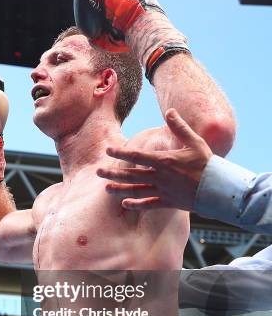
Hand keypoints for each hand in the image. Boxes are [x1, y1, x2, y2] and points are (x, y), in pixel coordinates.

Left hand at [96, 109, 212, 210]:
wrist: (218, 188)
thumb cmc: (207, 163)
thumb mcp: (194, 142)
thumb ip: (179, 126)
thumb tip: (170, 111)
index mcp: (164, 161)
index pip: (137, 156)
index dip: (121, 153)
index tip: (108, 150)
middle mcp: (160, 176)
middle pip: (131, 174)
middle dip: (113, 172)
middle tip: (98, 171)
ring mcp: (163, 190)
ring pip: (136, 190)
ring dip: (120, 189)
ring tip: (106, 188)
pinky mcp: (168, 202)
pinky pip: (149, 204)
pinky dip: (136, 204)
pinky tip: (124, 204)